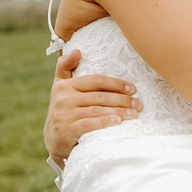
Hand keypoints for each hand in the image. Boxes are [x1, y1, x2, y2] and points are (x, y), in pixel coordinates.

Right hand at [43, 43, 140, 167]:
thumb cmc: (62, 111)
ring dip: (118, 112)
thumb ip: (65, 68)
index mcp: (64, 85)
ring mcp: (64, 114)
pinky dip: (105, 122)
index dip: (115, 83)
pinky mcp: (66, 130)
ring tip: (134, 115)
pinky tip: (118, 122)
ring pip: (97, 110)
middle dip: (122, 100)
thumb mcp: (59, 88)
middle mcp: (63, 98)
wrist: (52, 141)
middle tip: (138, 104)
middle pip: (99, 96)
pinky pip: (89, 124)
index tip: (132, 88)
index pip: (95, 80)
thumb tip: (77, 50)